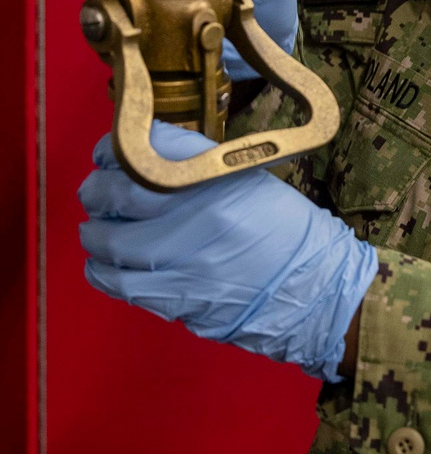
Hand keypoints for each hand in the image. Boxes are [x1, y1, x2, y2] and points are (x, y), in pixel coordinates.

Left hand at [78, 122, 377, 381]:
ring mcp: (184, 263)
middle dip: (96, 192)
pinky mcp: (178, 299)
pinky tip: (104, 265)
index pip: (144, 155)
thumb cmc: (286, 231)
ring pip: (111, 244)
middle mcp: (196, 219)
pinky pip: (121, 284)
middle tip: (94, 192)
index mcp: (217, 182)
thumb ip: (197, 170)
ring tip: (98, 230)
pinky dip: (103, 272)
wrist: (314, 290)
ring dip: (96, 234)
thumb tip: (144, 161)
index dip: (111, 153)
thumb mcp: (249, 182)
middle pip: (117, 195)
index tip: (105, 156)